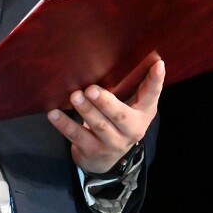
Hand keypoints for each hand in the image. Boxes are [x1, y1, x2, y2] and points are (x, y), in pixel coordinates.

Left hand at [47, 59, 164, 173]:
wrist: (104, 160)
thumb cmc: (115, 121)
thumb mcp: (127, 106)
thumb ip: (127, 87)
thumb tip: (115, 53)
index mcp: (143, 113)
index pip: (151, 95)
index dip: (155, 81)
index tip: (158, 64)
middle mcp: (132, 129)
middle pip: (121, 115)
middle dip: (106, 102)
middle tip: (91, 89)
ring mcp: (113, 143)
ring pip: (99, 126)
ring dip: (86, 110)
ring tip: (75, 96)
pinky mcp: (93, 151)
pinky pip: (78, 136)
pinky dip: (65, 124)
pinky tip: (54, 114)